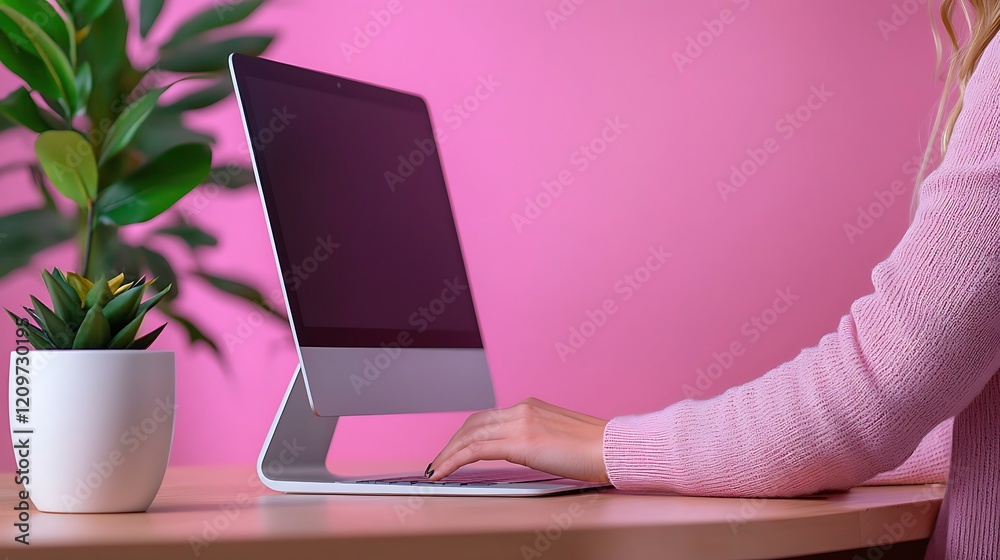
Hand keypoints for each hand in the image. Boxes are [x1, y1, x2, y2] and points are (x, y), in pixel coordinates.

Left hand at [426, 397, 609, 482]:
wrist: (612, 448)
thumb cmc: (595, 449)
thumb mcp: (559, 437)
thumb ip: (536, 439)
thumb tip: (523, 452)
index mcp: (530, 407)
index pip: (487, 418)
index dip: (466, 434)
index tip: (455, 448)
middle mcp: (521, 409)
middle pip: (472, 424)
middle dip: (451, 444)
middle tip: (439, 462)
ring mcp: (520, 423)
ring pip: (469, 435)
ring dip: (447, 453)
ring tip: (436, 470)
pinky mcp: (520, 442)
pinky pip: (475, 450)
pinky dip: (453, 461)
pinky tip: (443, 472)